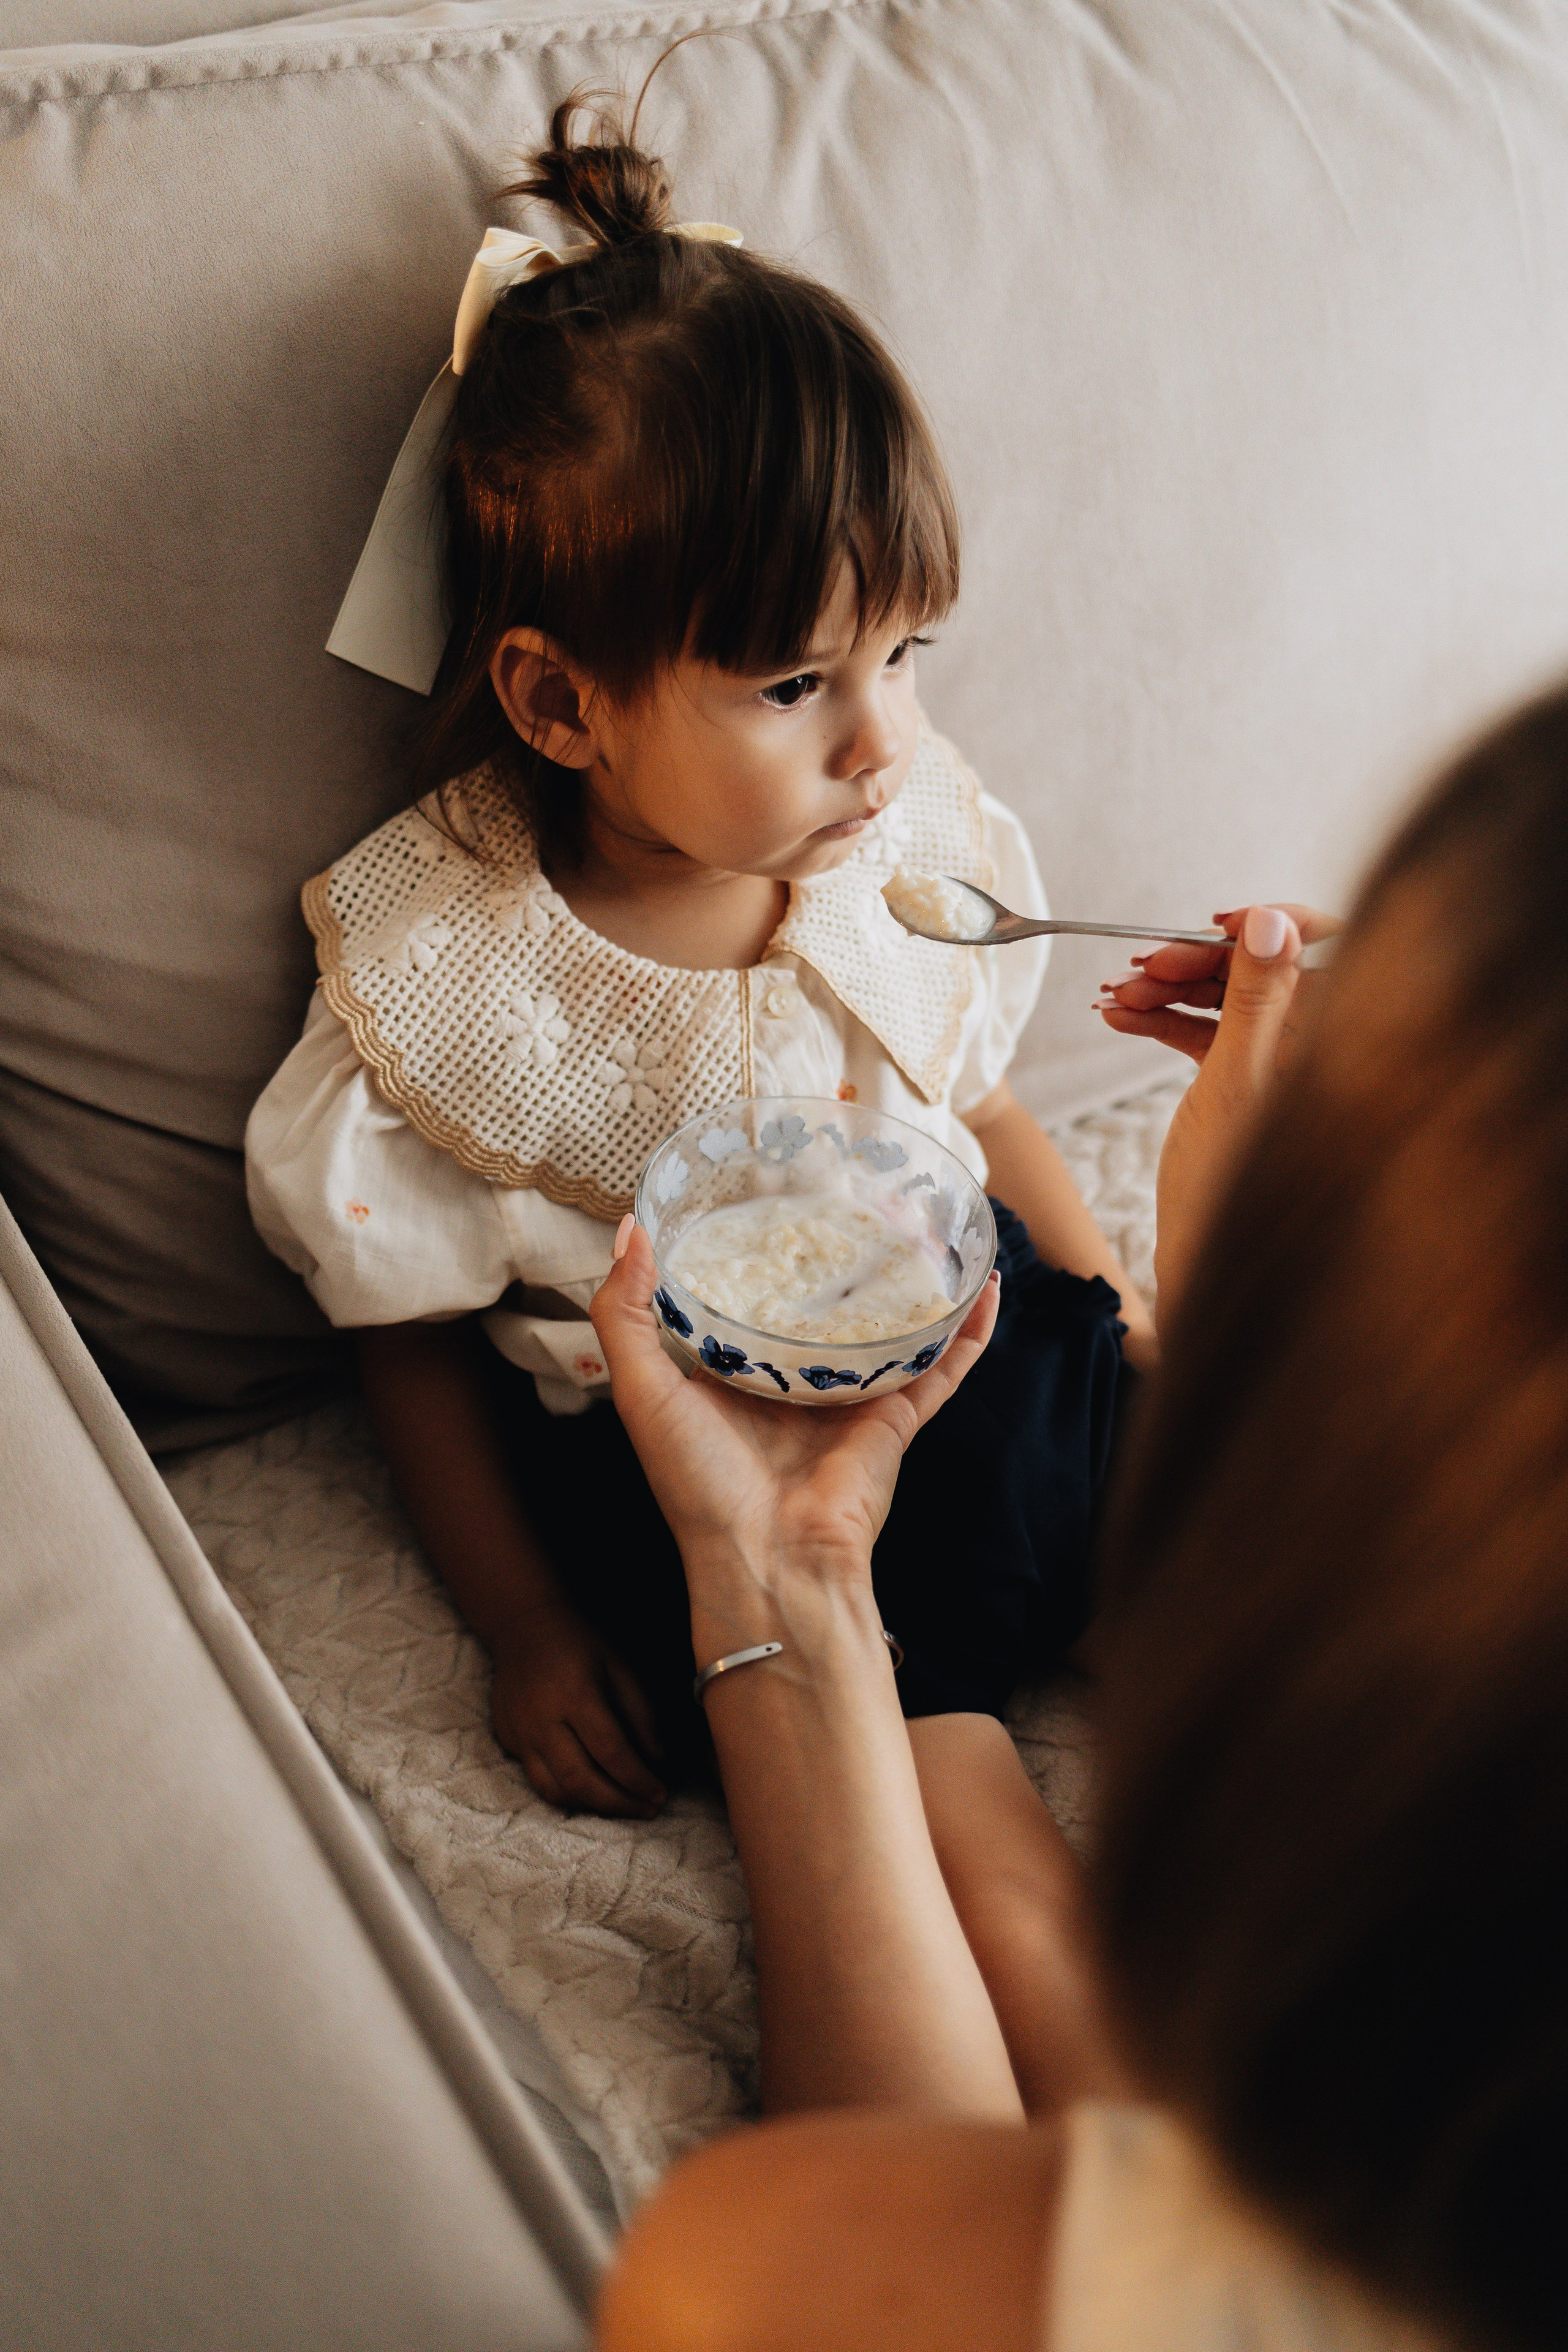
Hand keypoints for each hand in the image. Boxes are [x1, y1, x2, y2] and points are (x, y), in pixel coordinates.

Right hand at [491, 1599, 667, 1818]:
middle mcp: (543, 1721)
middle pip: (581, 1781)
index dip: (639, 1779)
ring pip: (554, 1790)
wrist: (524, 1626)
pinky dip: (566, 1792)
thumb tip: (659, 1761)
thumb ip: (642, 1714)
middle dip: (618, 1804)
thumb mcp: (621, 1667)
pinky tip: (592, 1791)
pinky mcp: (508, 1740)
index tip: (661, 1794)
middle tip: (647, 1810)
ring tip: (622, 1806)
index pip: (611, 1752)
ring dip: (592, 1807)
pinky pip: (537, 1779)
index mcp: (576, 1696)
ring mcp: (520, 1734)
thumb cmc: (582, 1644)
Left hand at [590, 1225, 999, 1654]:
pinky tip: (986, 1286)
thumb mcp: (642, 1391)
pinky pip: (942, 1366)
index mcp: (736, 1375)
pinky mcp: (895, 1418)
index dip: (755, 1257)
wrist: (766, 1557)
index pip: (748, 1302)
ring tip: (929, 1229)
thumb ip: (625, 1314)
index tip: (763, 1203)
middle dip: (840, 1260)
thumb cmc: (697, 1483)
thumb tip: (629, 1230)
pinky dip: (969, 1329)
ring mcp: (851, 1399)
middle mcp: (796, 1383)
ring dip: (915, 1282)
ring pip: (891, 1327)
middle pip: (825, 1308)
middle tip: (851, 1199)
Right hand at [1098, 903, 1342, 1319]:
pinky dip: (1168, 1023)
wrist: (1203, 1272)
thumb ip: (1258, 998)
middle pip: (1270, 972)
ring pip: (1233, 1001)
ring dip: (1172, 992)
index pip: (1332, 951)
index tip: (1215, 924)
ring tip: (1117, 996)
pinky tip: (1121, 1018)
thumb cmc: (1228, 1197)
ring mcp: (1284, 1071)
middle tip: (1141, 967)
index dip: (1274, 928)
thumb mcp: (1238, 1084)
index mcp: (1346, 1048)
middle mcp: (1324, 1053)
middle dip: (1201, 963)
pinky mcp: (1248, 1090)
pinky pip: (1213, 1036)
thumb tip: (1272, 920)